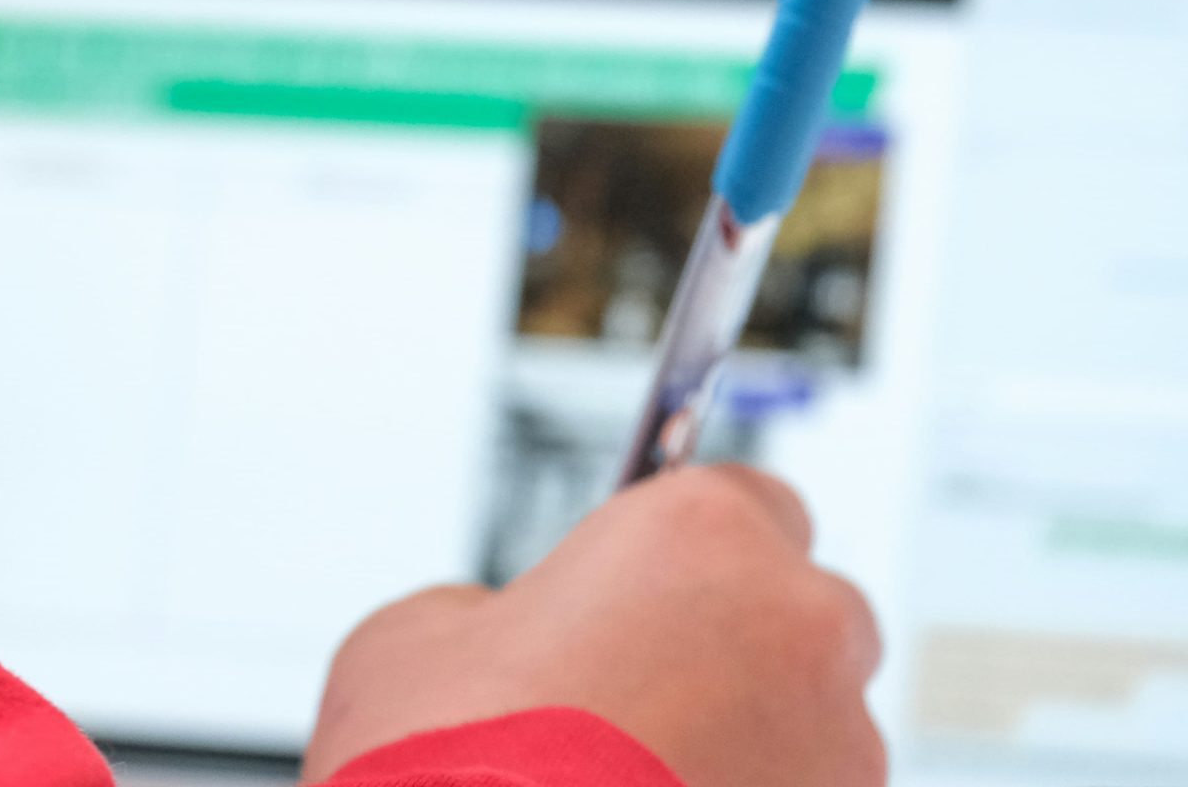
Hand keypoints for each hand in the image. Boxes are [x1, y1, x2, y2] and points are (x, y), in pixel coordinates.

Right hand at [301, 465, 883, 786]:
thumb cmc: (451, 763)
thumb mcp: (418, 635)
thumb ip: (497, 614)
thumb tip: (509, 643)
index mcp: (702, 533)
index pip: (753, 501)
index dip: (693, 549)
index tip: (649, 582)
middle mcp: (797, 624)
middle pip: (803, 615)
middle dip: (738, 646)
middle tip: (638, 690)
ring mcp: (840, 748)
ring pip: (815, 730)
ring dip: (751, 746)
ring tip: (637, 786)